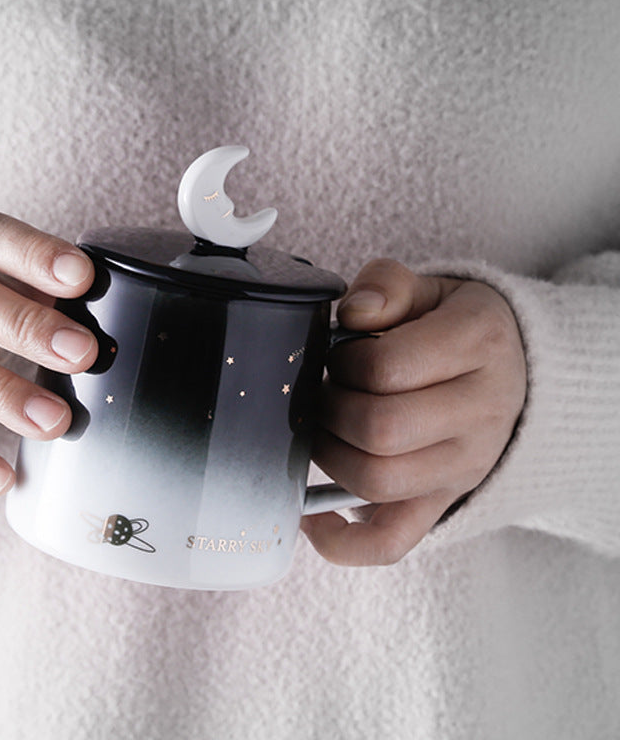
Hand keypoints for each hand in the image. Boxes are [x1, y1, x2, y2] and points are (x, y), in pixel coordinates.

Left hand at [302, 258, 526, 565]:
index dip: (342, 362)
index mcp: (477, 344)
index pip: (386, 367)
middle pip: (379, 430)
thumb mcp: (430, 288)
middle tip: (323, 391)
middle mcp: (481, 411)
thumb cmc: (455, 327)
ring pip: (378, 483)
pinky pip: (392, 541)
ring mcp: (466, 466)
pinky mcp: (445, 500)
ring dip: (329, 455)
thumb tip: (352, 314)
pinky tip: (311, 515)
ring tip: (323, 427)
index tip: (337, 354)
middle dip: (329, 410)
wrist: (516, 369)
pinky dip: (342, 540)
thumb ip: (387, 285)